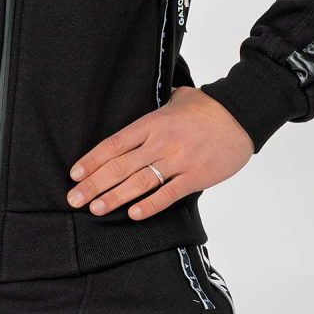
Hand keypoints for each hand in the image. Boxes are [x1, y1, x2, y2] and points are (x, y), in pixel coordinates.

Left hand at [64, 86, 253, 220]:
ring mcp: (178, 160)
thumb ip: (155, 108)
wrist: (239, 116)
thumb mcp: (175, 99)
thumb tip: (141, 105)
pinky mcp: (195, 177)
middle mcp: (160, 142)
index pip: (115, 143)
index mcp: (152, 122)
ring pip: (140, 182)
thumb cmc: (206, 107)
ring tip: (95, 209)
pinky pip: (168, 194)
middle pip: (121, 166)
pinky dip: (150, 206)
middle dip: (95, 183)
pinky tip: (132, 215)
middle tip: (73, 198)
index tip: (75, 174)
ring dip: (115, 197)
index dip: (93, 160)